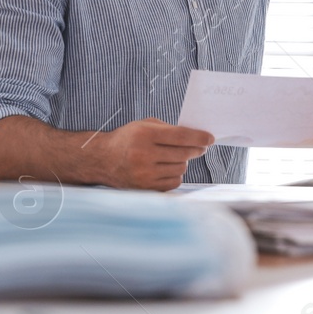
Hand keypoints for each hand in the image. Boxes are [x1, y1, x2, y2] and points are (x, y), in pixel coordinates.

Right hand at [91, 118, 214, 190]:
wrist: (102, 160)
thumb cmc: (127, 139)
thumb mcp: (144, 125)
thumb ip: (169, 129)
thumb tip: (196, 137)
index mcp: (144, 135)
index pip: (180, 136)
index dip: (199, 137)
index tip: (210, 138)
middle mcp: (143, 155)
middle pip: (184, 154)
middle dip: (196, 149)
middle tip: (201, 147)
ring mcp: (144, 174)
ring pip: (180, 168)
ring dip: (183, 162)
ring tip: (173, 157)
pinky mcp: (145, 188)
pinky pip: (174, 182)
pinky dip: (175, 174)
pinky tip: (167, 168)